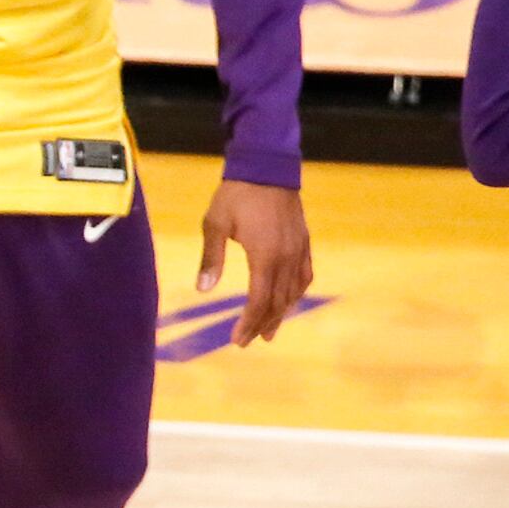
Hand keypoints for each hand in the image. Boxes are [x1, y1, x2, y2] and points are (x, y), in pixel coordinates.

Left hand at [193, 181, 312, 344]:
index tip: (237, 340)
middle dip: (263, 324)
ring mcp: (299, 249)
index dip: (249, 323)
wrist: (267, 166)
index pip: (259, 300)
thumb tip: (203, 289)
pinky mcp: (304, 241)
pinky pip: (305, 274)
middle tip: (249, 341)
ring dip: (282, 313)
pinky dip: (297, 292)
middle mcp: (286, 257)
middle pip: (278, 302)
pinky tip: (290, 300)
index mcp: (264, 256)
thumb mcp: (215, 224)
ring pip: (294, 291)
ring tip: (270, 330)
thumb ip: (211, 258)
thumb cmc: (237, 194)